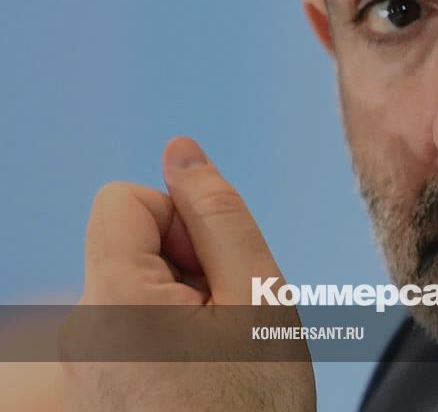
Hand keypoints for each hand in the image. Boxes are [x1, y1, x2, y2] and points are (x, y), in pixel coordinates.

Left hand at [58, 136, 314, 410]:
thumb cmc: (256, 409)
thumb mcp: (259, 298)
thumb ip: (221, 215)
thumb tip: (183, 150)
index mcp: (114, 302)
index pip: (126, 199)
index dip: (183, 221)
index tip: (219, 274)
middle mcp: (78, 332)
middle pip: (131, 246)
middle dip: (189, 266)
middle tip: (230, 323)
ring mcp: (81, 367)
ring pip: (137, 289)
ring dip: (185, 306)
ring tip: (220, 356)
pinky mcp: (93, 390)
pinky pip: (130, 329)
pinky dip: (169, 339)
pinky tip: (202, 378)